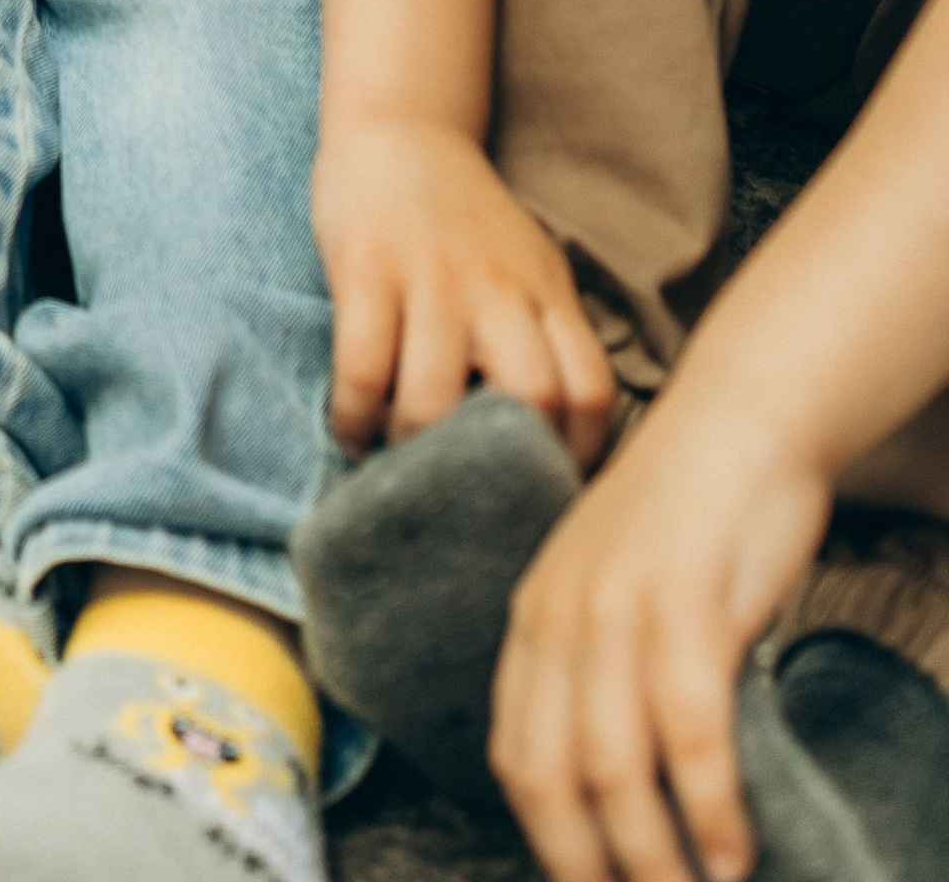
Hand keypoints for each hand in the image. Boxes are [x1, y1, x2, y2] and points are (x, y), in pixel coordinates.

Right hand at [316, 120, 615, 465]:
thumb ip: (545, 338)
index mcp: (546, 290)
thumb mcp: (530, 267)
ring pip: (434, 397)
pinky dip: (353, 416)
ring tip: (399, 464)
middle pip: (529, 397)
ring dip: (414, 449)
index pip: (591, 388)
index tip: (544, 487)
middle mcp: (497, 287)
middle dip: (501, 464)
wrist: (400, 128)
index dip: (579, 454)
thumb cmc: (466, 220)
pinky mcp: (364, 269)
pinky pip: (361, 366)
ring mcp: (429, 277)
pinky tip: (352, 430)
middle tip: (471, 492)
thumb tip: (556, 443)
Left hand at [490, 401, 831, 881]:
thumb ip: (604, 669)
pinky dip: (708, 808)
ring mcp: (620, 610)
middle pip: (552, 778)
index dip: (547, 838)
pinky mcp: (687, 606)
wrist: (740, 418)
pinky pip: (690, 734)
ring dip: (653, 858)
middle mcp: (561, 616)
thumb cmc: (692, 516)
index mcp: (535, 616)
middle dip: (589, 865)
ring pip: (616, 771)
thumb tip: (621, 779)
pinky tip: (731, 850)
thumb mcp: (617, 589)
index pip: (516, 755)